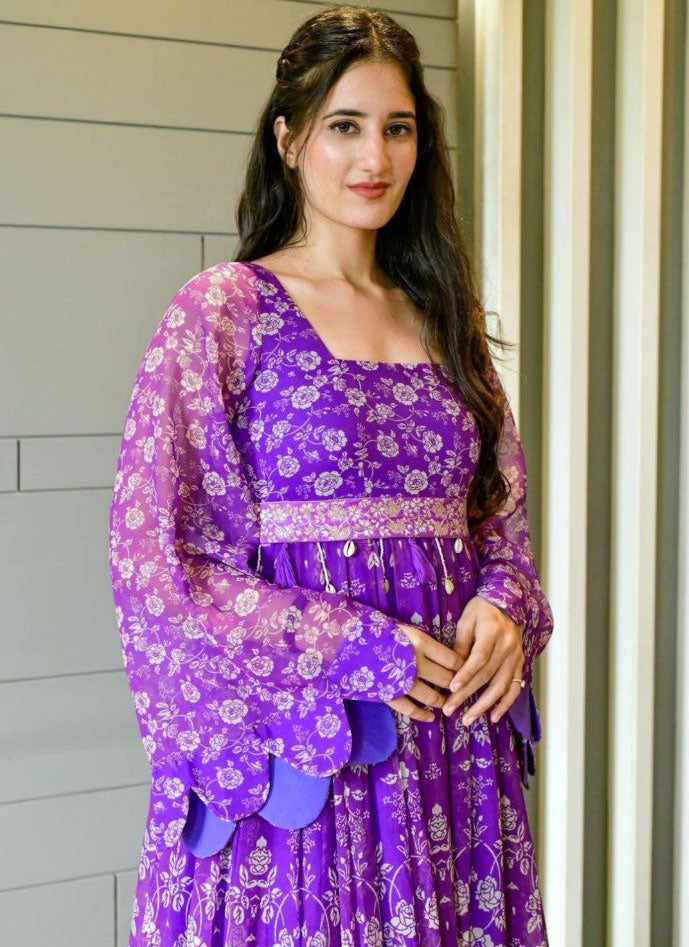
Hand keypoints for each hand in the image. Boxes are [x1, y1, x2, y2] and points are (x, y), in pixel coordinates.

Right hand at [385, 622, 462, 721]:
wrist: (345, 642)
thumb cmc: (375, 631)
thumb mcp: (402, 630)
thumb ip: (422, 642)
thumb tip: (443, 653)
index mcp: (420, 643)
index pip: (453, 659)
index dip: (463, 667)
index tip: (466, 670)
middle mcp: (416, 663)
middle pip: (447, 679)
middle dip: (455, 685)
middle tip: (460, 689)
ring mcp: (403, 681)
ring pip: (432, 697)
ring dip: (442, 701)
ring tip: (446, 702)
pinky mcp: (389, 695)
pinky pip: (411, 710)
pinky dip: (422, 715)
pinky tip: (429, 717)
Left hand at [442, 595, 523, 724]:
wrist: (507, 603)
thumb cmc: (481, 610)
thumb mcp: (466, 619)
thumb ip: (461, 642)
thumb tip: (452, 667)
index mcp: (493, 632)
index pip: (479, 657)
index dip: (466, 674)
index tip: (451, 689)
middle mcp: (508, 646)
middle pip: (487, 675)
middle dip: (468, 695)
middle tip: (450, 710)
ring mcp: (516, 657)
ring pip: (501, 686)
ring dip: (484, 705)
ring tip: (468, 719)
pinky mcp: (520, 664)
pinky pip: (515, 687)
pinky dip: (505, 704)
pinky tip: (494, 717)